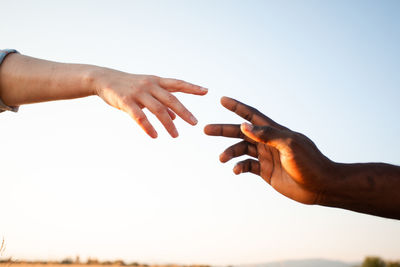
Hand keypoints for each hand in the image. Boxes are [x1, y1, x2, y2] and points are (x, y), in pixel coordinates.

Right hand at [93, 69, 207, 137]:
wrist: (103, 79)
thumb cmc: (129, 85)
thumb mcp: (147, 91)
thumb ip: (161, 102)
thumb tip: (175, 117)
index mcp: (156, 81)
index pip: (178, 84)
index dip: (192, 87)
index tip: (206, 91)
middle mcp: (150, 85)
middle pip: (171, 99)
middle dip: (184, 112)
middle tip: (195, 123)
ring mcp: (138, 93)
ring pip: (158, 109)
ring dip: (168, 124)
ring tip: (176, 136)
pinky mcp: (126, 101)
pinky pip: (140, 117)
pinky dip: (148, 127)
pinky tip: (154, 136)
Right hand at [204, 96, 336, 204]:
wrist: (320, 186)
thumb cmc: (309, 163)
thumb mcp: (289, 145)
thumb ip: (267, 135)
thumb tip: (244, 125)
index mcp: (274, 131)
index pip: (252, 115)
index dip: (237, 107)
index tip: (222, 100)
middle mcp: (268, 142)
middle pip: (241, 132)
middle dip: (223, 130)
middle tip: (206, 129)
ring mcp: (266, 156)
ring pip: (241, 149)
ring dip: (230, 152)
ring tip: (222, 158)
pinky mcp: (266, 171)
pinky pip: (247, 166)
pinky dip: (239, 167)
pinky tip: (236, 170)